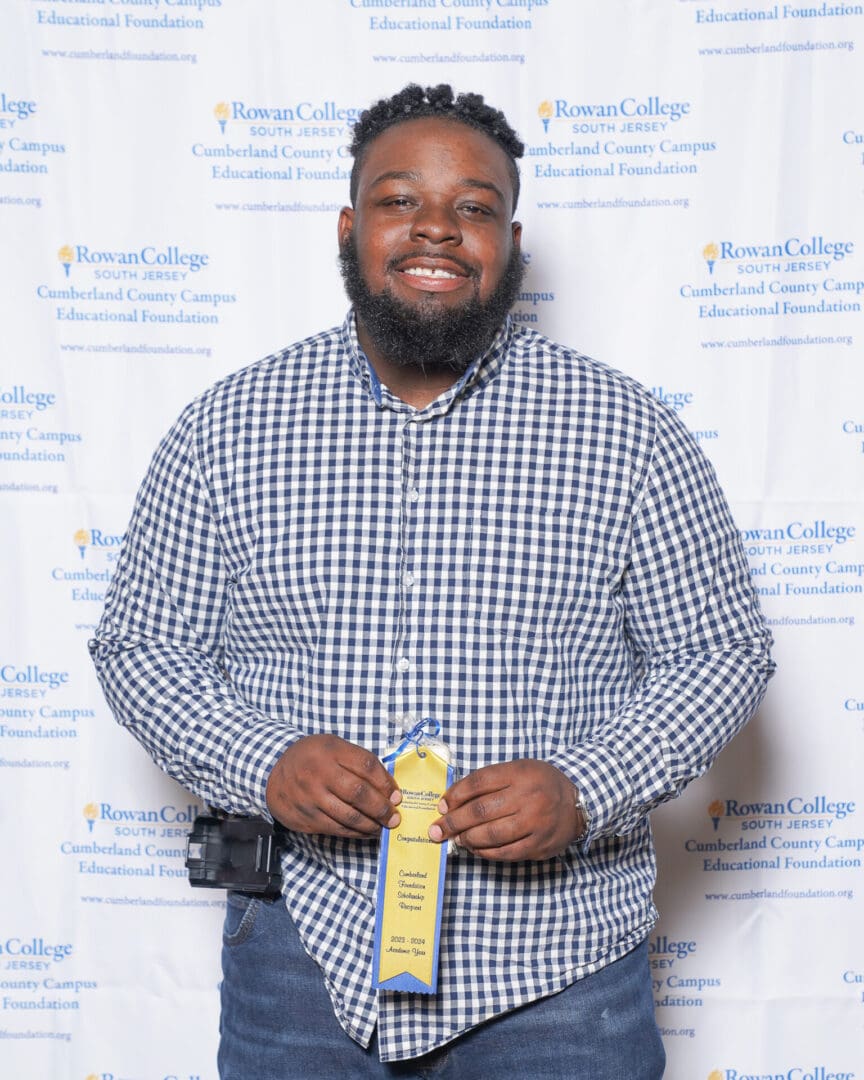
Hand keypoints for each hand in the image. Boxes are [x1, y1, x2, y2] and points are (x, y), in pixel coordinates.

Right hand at [265, 734, 400, 837]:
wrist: (273, 772)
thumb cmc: (312, 758)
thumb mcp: (333, 747)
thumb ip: (358, 762)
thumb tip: (389, 788)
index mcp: (330, 750)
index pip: (366, 765)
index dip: (386, 782)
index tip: (397, 795)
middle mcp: (319, 773)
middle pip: (358, 793)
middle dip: (382, 808)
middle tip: (395, 817)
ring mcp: (311, 797)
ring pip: (348, 816)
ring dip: (371, 824)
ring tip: (384, 827)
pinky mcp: (306, 818)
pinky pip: (336, 829)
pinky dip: (355, 833)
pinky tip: (366, 832)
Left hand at [427, 760, 582, 860]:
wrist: (578, 803)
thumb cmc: (540, 784)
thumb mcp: (518, 770)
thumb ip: (489, 782)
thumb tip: (453, 801)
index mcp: (519, 773)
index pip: (478, 783)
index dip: (455, 794)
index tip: (442, 804)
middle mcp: (527, 797)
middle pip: (480, 810)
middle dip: (453, 821)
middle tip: (437, 829)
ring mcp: (535, 823)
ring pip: (491, 834)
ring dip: (467, 838)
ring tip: (456, 839)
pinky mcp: (539, 845)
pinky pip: (505, 852)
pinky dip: (485, 852)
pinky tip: (475, 849)